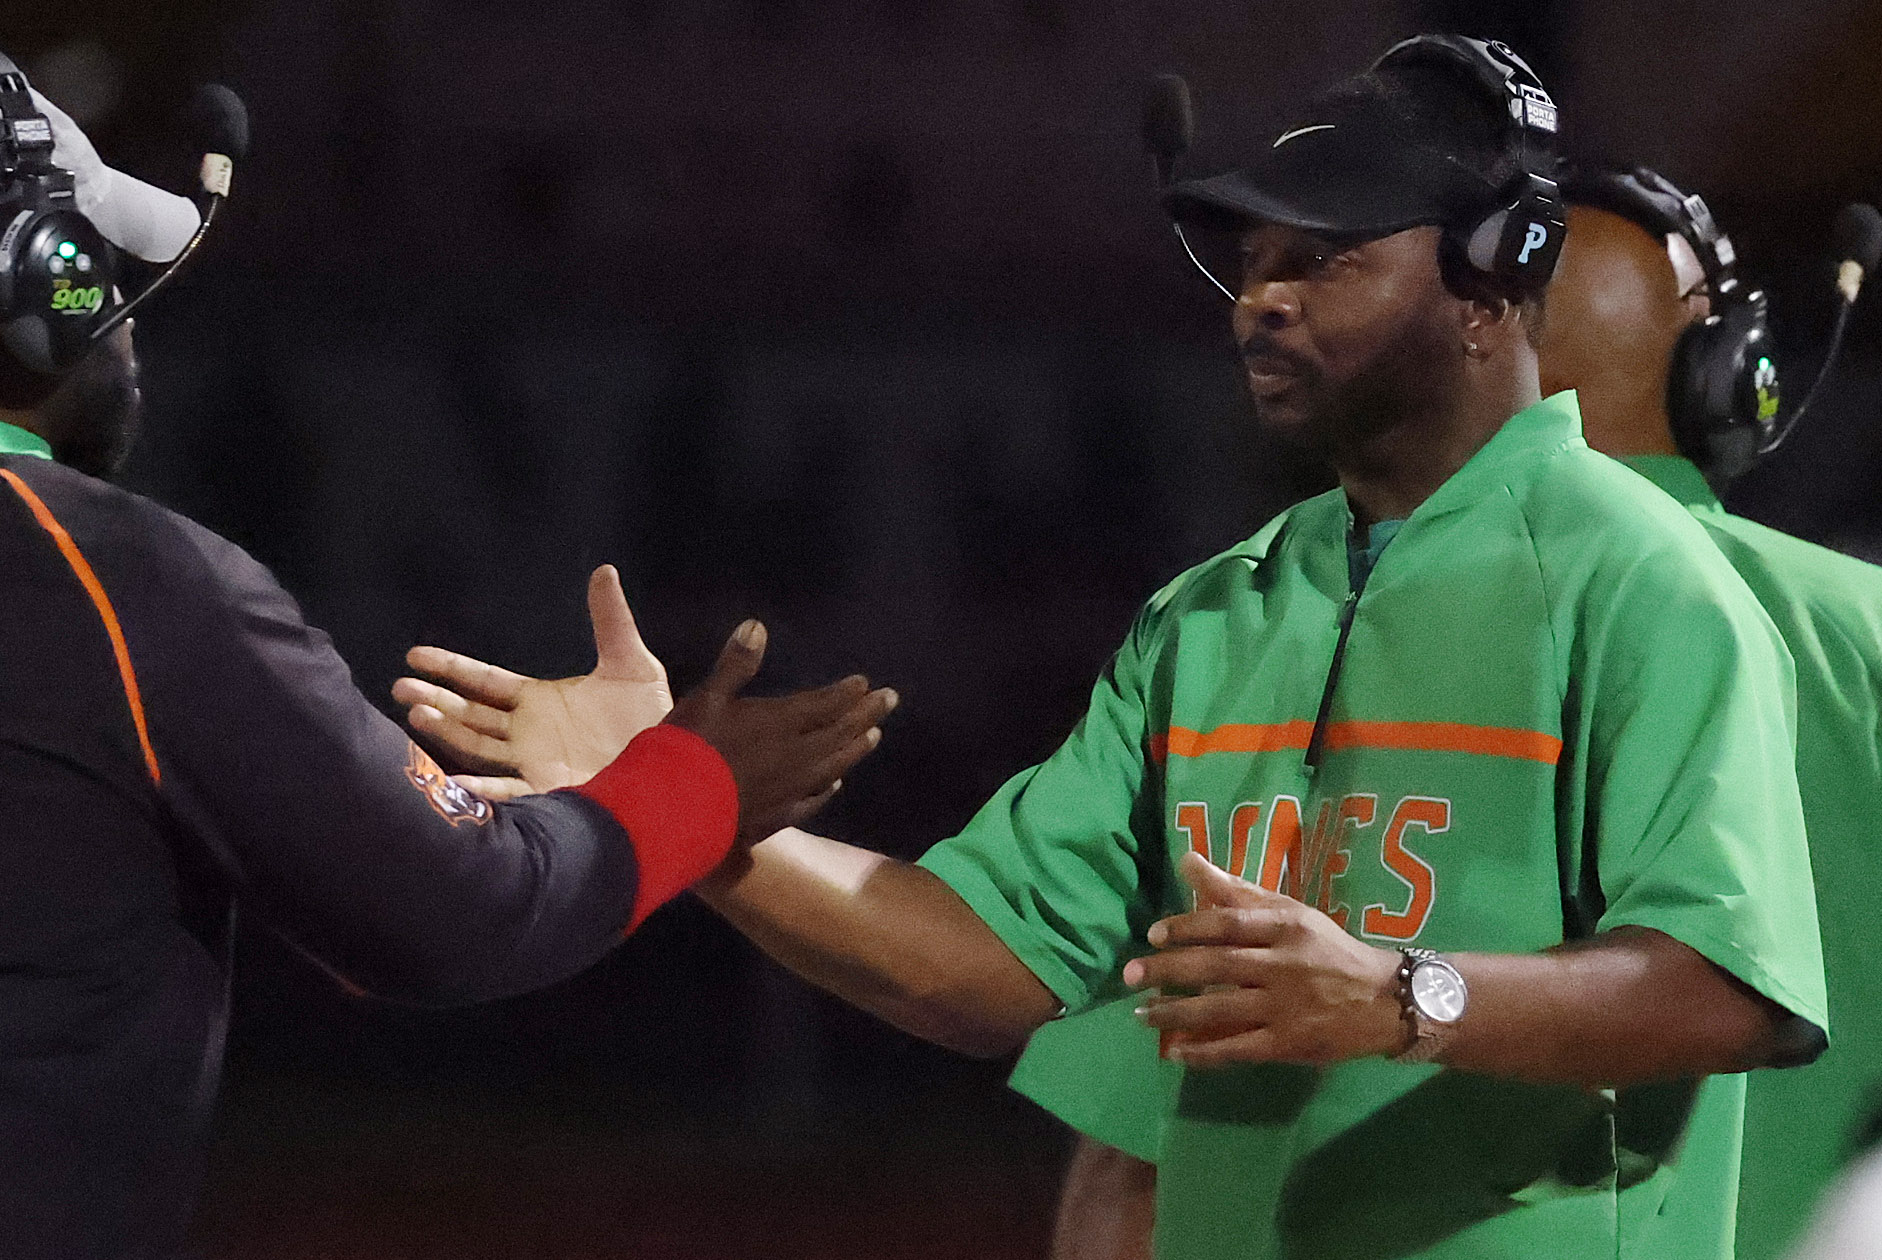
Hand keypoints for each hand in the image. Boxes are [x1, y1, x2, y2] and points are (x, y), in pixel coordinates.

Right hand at [392, 565, 672, 799]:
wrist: (676, 761)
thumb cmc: (651, 716)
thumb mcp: (631, 662)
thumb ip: (612, 620)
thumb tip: (604, 571)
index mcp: (538, 701)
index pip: (484, 681)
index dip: (451, 668)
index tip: (414, 656)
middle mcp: (527, 733)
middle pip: (470, 713)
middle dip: (436, 700)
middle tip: (400, 689)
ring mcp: (534, 763)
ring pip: (479, 747)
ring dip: (448, 732)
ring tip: (417, 716)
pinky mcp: (551, 790)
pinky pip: (510, 791)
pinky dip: (483, 790)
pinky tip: (457, 783)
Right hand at [668, 620, 897, 841]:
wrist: (677, 810)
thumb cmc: (691, 747)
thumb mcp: (708, 697)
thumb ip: (736, 664)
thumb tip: (757, 625)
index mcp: (780, 722)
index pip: (825, 705)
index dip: (847, 693)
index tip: (866, 684)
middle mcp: (795, 755)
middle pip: (839, 733)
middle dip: (866, 715)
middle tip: (890, 701)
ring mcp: (790, 789)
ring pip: (834, 766)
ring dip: (856, 749)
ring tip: (875, 737)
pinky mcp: (778, 817)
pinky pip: (814, 801)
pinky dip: (829, 789)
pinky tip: (836, 785)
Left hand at [1124, 852, 1404, 1067]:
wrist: (1386, 1001)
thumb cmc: (1329, 950)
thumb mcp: (1290, 912)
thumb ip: (1237, 890)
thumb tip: (1188, 860)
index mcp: (1285, 927)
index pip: (1227, 924)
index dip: (1187, 927)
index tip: (1153, 935)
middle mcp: (1283, 965)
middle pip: (1217, 967)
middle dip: (1168, 971)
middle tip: (1129, 975)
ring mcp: (1286, 1007)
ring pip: (1220, 1010)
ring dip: (1175, 1014)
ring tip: (1141, 1014)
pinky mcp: (1289, 1044)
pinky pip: (1238, 1049)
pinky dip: (1204, 1053)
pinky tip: (1175, 1053)